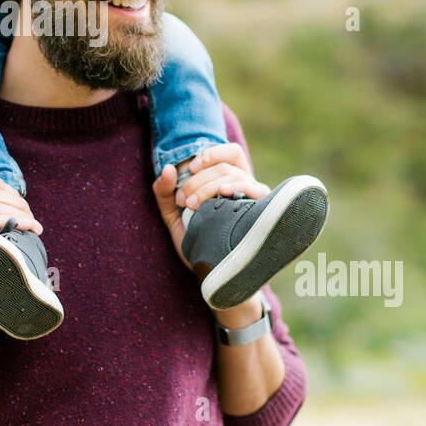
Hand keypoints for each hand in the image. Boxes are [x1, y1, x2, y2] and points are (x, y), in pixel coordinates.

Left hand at [152, 144, 269, 272]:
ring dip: (209, 185)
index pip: (231, 152)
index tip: (191, 168)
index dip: (211, 154)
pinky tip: (224, 193)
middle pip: (226, 166)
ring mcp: (255, 199)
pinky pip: (255, 190)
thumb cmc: (196, 240)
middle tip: (184, 199)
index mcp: (230, 180)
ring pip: (236, 176)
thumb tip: (169, 168)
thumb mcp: (173, 215)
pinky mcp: (261, 212)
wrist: (212, 272)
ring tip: (193, 204)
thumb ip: (164, 192)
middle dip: (199, 179)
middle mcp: (246, 186)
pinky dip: (239, 186)